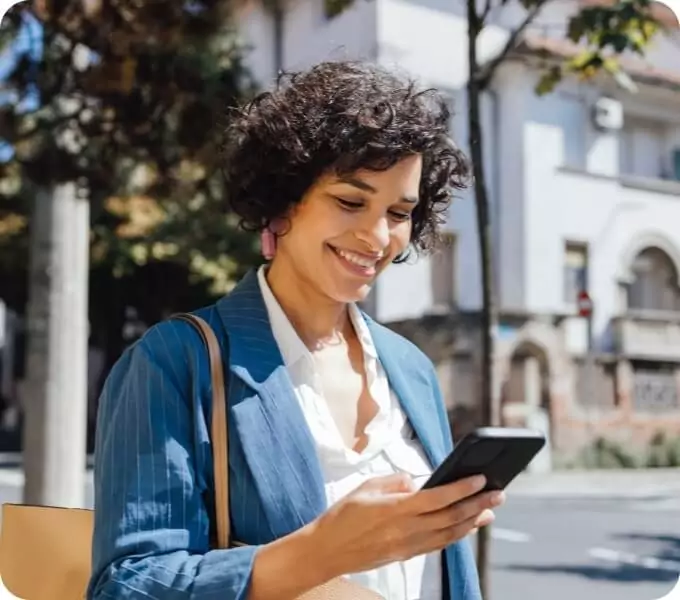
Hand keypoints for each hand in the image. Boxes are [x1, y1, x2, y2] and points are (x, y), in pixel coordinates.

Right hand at [310, 473, 503, 576]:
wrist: (326, 552)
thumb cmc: (341, 516)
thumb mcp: (364, 488)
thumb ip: (393, 482)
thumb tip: (415, 482)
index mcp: (395, 509)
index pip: (437, 498)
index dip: (462, 488)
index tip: (480, 478)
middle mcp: (406, 530)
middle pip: (450, 517)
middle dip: (477, 504)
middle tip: (498, 494)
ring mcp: (407, 546)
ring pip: (449, 534)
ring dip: (472, 522)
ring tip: (489, 511)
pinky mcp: (405, 555)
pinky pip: (438, 545)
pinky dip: (456, 535)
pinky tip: (466, 527)